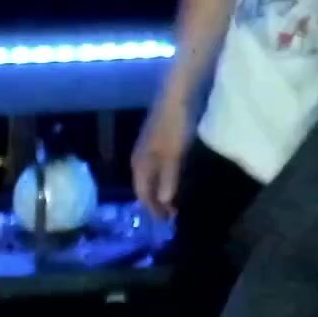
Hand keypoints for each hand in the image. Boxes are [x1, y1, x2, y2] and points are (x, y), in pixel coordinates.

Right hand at [131, 97, 192, 219]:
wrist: (178, 94)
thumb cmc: (175, 124)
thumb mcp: (173, 153)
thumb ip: (168, 177)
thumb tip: (164, 202)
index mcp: (140, 162)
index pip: (143, 192)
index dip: (153, 208)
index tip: (165, 223)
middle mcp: (139, 157)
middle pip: (145, 186)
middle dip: (154, 202)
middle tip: (169, 216)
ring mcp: (148, 147)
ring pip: (150, 176)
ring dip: (159, 190)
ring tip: (172, 202)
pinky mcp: (159, 140)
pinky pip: (157, 166)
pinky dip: (164, 177)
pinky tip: (173, 179)